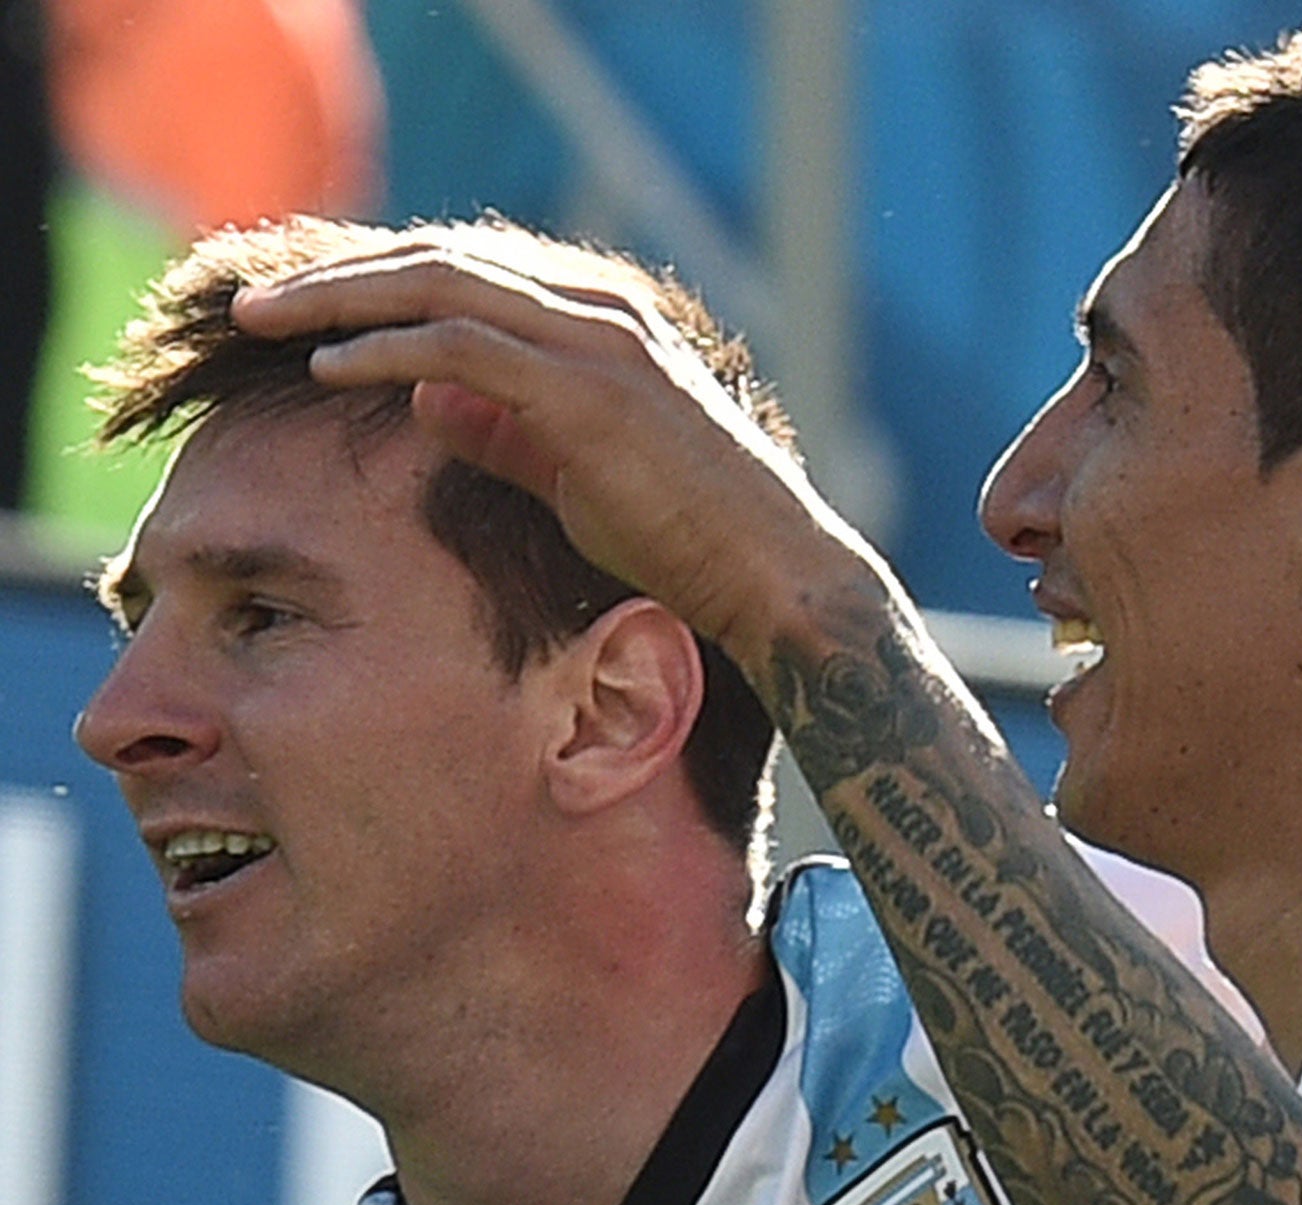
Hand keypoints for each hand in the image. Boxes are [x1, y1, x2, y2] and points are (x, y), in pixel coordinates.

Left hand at [231, 240, 847, 660]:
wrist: (768, 572)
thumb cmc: (684, 536)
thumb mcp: (575, 471)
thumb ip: (504, 429)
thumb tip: (422, 397)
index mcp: (602, 318)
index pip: (467, 268)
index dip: (379, 280)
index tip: (307, 309)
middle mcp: (600, 310)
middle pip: (441, 258)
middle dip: (340, 274)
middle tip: (257, 301)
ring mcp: (599, 342)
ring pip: (440, 284)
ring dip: (340, 298)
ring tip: (264, 322)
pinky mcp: (588, 391)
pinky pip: (461, 345)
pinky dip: (384, 348)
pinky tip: (328, 368)